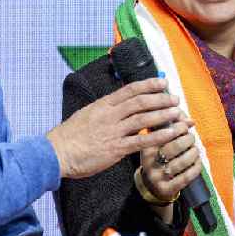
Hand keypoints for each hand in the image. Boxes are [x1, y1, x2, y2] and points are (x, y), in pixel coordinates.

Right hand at [47, 77, 184, 178]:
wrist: (57, 153)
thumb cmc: (71, 135)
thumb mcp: (88, 113)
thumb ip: (105, 109)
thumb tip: (120, 104)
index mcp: (103, 105)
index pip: (130, 90)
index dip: (149, 84)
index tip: (163, 82)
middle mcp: (110, 115)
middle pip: (140, 102)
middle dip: (160, 99)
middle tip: (175, 98)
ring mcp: (113, 131)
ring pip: (143, 119)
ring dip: (162, 115)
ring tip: (177, 113)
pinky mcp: (115, 149)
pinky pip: (141, 141)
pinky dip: (157, 136)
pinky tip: (170, 134)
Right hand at [139, 122, 202, 220]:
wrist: (150, 185)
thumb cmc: (158, 157)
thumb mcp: (159, 143)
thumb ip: (173, 128)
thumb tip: (191, 121)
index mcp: (146, 148)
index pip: (163, 133)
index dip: (179, 127)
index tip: (185, 126)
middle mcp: (149, 163)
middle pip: (174, 147)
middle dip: (188, 139)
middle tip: (191, 137)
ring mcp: (157, 178)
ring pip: (182, 162)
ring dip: (193, 153)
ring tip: (195, 149)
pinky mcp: (167, 189)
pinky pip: (186, 177)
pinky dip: (196, 167)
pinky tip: (197, 161)